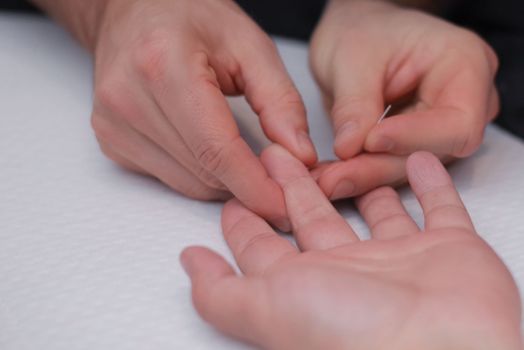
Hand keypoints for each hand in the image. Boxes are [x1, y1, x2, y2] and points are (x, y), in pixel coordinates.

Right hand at [87, 0, 316, 227]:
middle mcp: (128, 99)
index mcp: (164, 65)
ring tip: (247, 159)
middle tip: (277, 178)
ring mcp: (114, 125)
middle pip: (204, 172)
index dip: (255, 186)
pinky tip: (211, 150)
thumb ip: (280, 101)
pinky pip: (169, 178)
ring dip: (224, 182)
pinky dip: (199, 174)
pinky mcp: (112, 142)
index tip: (284, 203)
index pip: (216, 150)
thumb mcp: (250, 45)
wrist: (133, 11)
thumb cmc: (189, 17)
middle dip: (247, 186)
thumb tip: (300, 156)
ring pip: (188, 183)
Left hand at [181, 146, 521, 349]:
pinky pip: (439, 207)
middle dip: (293, 186)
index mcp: (307, 285)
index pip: (266, 246)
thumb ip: (222, 291)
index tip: (234, 191)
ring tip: (342, 155)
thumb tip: (187, 264)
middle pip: (315, 219)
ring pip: (375, 211)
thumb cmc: (357, 336)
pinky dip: (430, 184)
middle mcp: (350, 273)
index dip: (247, 220)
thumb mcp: (268, 307)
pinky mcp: (448, 249)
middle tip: (275, 155)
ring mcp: (400, 260)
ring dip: (360, 184)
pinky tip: (416, 162)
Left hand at [309, 0, 498, 199]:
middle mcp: (465, 102)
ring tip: (326, 179)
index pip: (456, 122)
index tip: (370, 141)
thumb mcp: (351, 58)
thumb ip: (354, 103)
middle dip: (379, 166)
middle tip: (334, 177)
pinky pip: (394, 165)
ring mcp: (442, 126)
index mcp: (465, 65)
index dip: (413, 138)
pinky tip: (334, 176)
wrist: (357, 34)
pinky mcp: (417, 143)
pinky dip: (363, 171)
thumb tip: (350, 148)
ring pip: (410, 165)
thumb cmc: (362, 31)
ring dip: (366, 175)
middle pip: (433, 152)